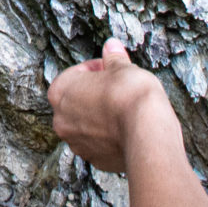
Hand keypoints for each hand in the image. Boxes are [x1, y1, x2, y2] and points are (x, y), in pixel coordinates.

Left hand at [49, 41, 174, 173]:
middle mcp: (62, 121)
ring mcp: (77, 144)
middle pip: (78, 102)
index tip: (112, 69)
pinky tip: (127, 129)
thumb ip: (113, 57)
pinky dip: (110, 137)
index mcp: (60, 92)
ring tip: (124, 110)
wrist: (146, 133)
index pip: (75, 74)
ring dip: (101, 117)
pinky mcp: (96, 161)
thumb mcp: (122, 67)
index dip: (96, 69)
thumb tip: (111, 46)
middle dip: (96, 94)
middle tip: (119, 88)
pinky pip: (100, 144)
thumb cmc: (130, 95)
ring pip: (87, 126)